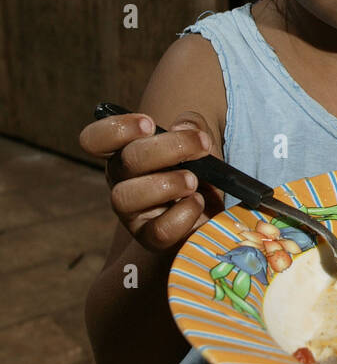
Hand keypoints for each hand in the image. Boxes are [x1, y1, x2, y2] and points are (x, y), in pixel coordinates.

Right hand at [79, 111, 221, 252]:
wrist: (214, 208)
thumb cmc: (199, 168)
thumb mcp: (198, 139)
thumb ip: (192, 125)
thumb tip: (181, 128)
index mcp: (123, 153)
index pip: (94, 140)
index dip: (115, 129)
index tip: (150, 124)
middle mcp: (121, 182)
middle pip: (124, 161)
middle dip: (166, 148)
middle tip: (201, 145)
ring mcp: (132, 214)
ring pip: (126, 197)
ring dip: (168, 184)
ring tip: (194, 181)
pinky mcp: (151, 239)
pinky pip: (159, 229)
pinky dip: (183, 212)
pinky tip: (197, 202)